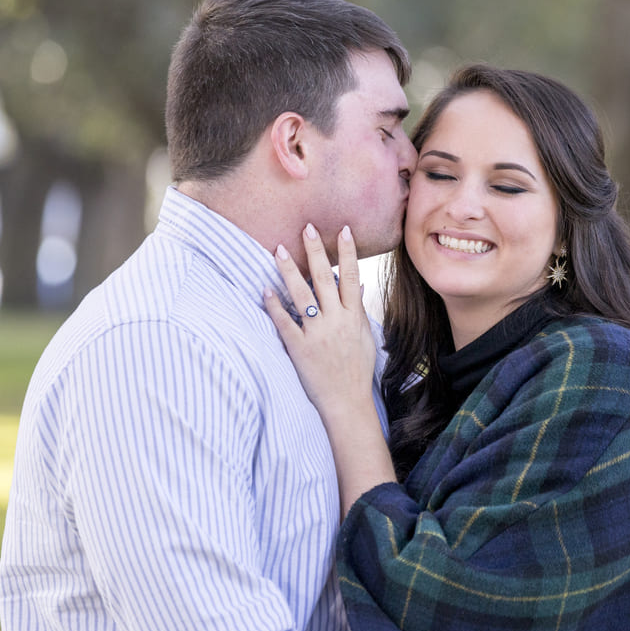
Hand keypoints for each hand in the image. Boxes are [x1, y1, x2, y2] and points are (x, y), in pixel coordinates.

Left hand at [264, 224, 395, 513]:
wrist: (346, 403)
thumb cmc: (356, 370)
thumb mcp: (364, 338)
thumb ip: (357, 311)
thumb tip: (356, 288)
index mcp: (354, 317)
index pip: (352, 276)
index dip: (347, 252)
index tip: (342, 229)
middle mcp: (336, 321)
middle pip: (325, 279)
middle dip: (316, 251)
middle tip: (306, 227)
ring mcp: (317, 334)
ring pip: (302, 295)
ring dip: (289, 271)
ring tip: (278, 250)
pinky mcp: (298, 348)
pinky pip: (284, 322)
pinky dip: (274, 306)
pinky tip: (264, 290)